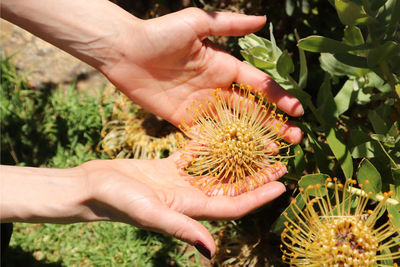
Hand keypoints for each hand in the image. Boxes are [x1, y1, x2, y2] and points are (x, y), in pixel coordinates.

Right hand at [80, 152, 286, 257]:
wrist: (90, 187)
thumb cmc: (116, 201)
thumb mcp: (149, 213)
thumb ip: (179, 228)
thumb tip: (211, 250)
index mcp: (189, 209)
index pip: (232, 205)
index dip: (257, 197)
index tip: (281, 185)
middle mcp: (189, 197)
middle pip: (230, 188)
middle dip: (255, 178)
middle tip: (280, 164)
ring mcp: (178, 182)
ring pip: (215, 172)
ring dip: (237, 162)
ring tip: (258, 148)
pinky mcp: (167, 168)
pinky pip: (194, 156)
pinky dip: (209, 147)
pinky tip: (222, 135)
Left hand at [102, 8, 302, 143]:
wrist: (124, 51)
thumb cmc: (160, 33)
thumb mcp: (196, 23)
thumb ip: (229, 24)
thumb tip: (263, 20)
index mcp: (223, 65)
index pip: (257, 84)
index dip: (278, 97)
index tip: (297, 111)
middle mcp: (216, 87)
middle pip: (250, 109)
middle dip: (273, 123)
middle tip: (295, 138)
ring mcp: (200, 105)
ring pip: (233, 125)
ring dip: (253, 138)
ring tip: (274, 151)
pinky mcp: (182, 119)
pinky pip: (206, 134)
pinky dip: (222, 145)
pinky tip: (238, 158)